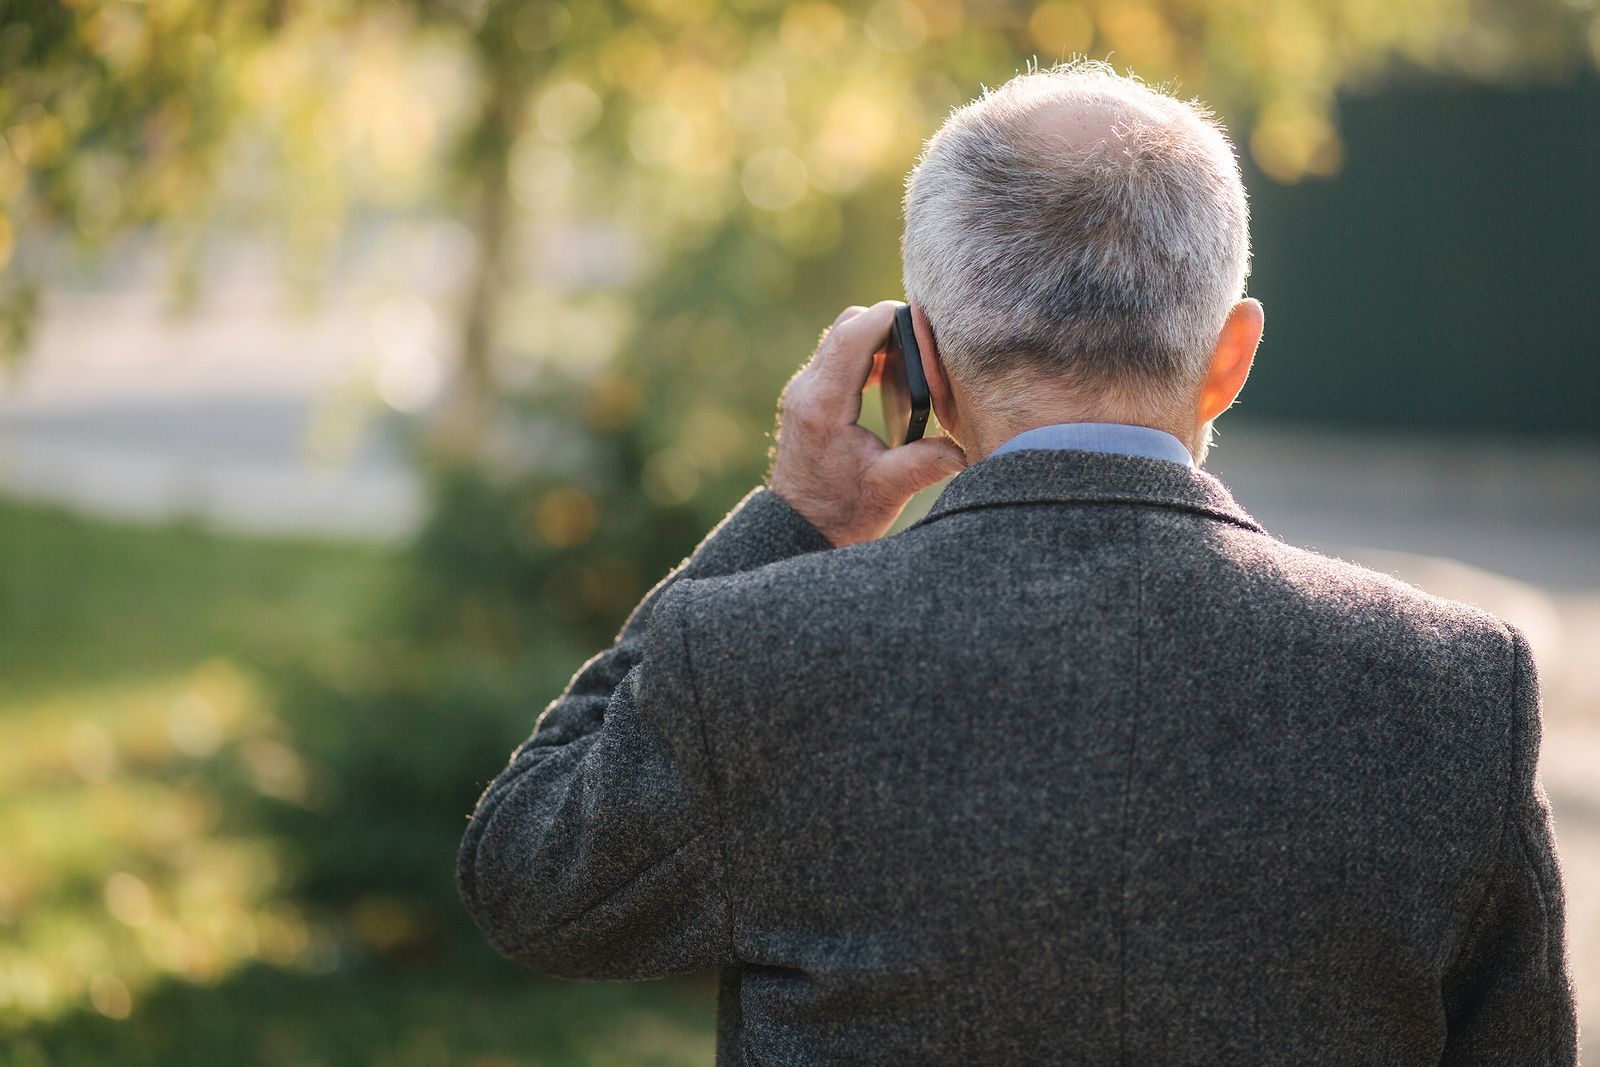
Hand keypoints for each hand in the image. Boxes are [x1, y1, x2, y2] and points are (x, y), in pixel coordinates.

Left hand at [767, 301, 967, 546]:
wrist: (799, 529)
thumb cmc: (839, 513)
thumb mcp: (889, 489)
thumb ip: (928, 462)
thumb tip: (969, 445)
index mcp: (824, 404)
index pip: (854, 333)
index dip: (891, 317)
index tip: (927, 321)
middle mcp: (807, 389)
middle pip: (847, 326)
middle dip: (887, 324)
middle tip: (925, 343)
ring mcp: (804, 391)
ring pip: (841, 337)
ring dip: (876, 339)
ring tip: (913, 359)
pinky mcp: (808, 397)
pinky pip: (836, 357)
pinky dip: (864, 356)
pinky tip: (890, 378)